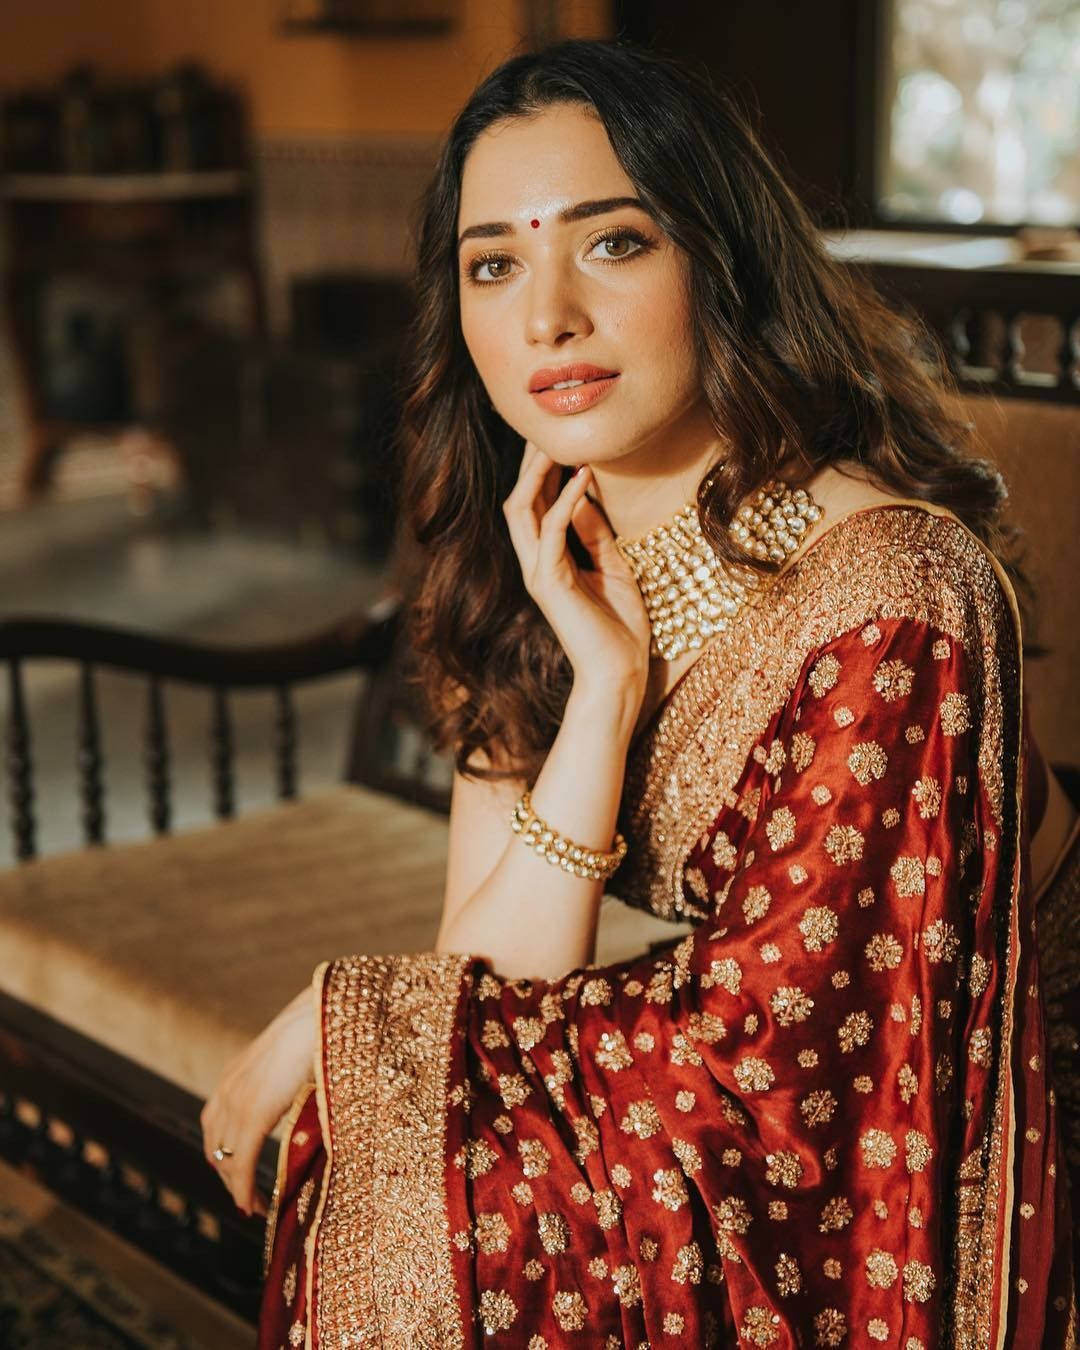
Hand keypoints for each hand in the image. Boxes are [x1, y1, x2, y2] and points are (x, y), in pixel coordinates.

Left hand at [200, 984, 315, 1216]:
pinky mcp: (253, 1114)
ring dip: (238, 1189)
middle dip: (230, 1180)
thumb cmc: (317, 1033)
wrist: (320, 1014)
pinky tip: (252, 1205)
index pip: (215, 1131)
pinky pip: (241, 1163)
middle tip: (253, 1201)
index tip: (243, 1181)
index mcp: (234, 1078)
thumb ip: (285, 1082)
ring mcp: (237, 1102)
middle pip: (215, 1150)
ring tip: (258, 1206)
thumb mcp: (290, 1061)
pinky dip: (243, 1189)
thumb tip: (302, 1098)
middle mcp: (227, 1091)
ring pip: (226, 1161)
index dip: (225, 1160)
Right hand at [502, 442, 651, 697]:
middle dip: (529, 463)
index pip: (533, 506)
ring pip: (521, 510)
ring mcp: (538, 572)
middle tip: (544, 427)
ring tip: (555, 442)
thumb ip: (594, 534)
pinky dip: (564, 500)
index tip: (557, 438)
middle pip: (518, 500)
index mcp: (547, 560)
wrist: (619, 673)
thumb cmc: (619, 628)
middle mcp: (535, 563)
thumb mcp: (612, 567)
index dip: (540, 471)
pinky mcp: (550, 582)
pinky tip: (582, 476)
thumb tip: (583, 495)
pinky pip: (551, 530)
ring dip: (536, 473)